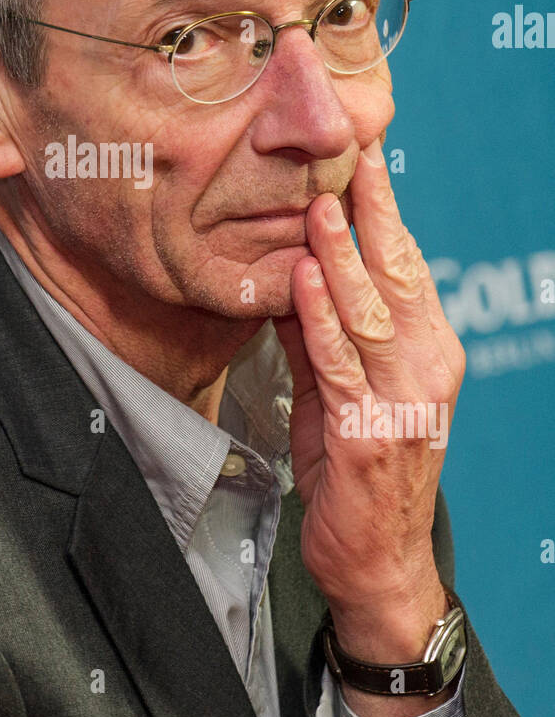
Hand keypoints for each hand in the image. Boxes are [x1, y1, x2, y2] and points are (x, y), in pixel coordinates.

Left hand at [272, 138, 466, 716]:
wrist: (377, 564)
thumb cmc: (356, 471)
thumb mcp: (336, 389)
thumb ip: (318, 332)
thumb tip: (288, 269)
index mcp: (428, 350)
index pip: (407, 265)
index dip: (386, 210)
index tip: (366, 156)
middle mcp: (427, 368)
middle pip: (401, 275)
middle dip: (376, 212)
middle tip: (353, 152)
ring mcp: (403, 402)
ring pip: (371, 312)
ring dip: (343, 256)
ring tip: (321, 203)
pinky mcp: (369, 433)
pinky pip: (339, 364)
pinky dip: (319, 319)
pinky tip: (302, 279)